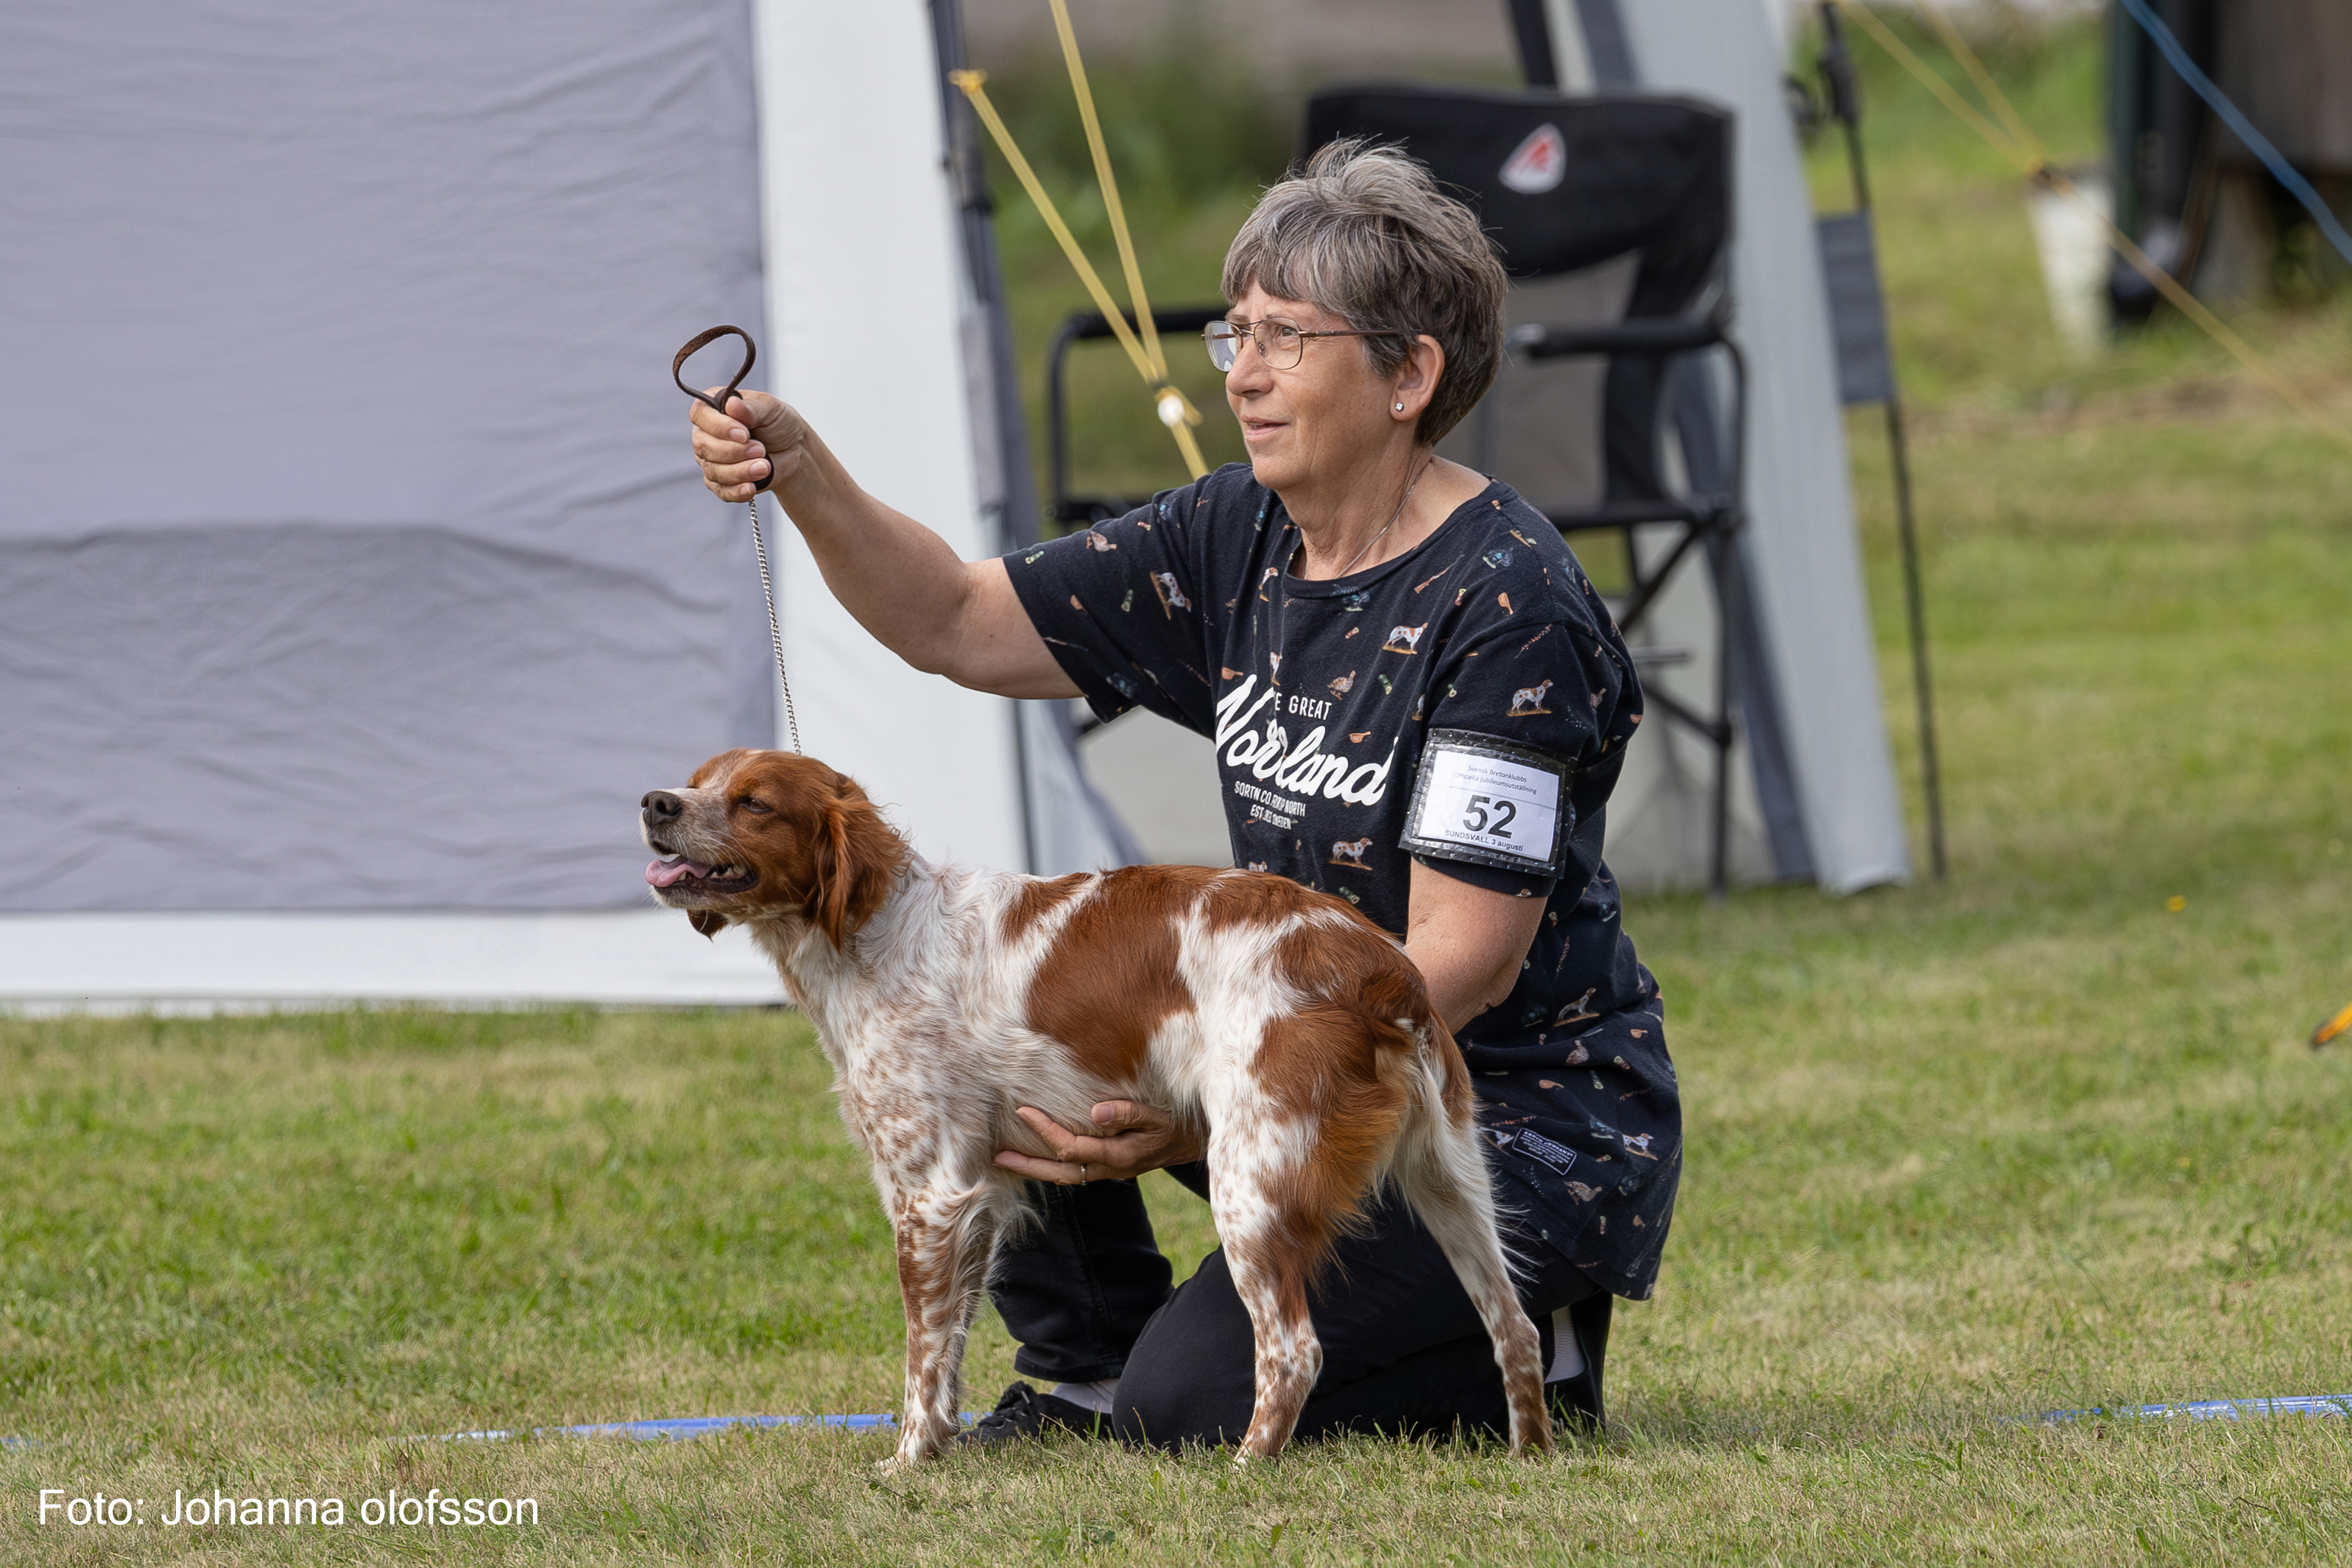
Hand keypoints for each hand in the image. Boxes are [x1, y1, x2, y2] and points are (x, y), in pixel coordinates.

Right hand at [687, 388, 805, 501]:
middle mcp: (706, 433)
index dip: (719, 427)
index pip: (700, 415)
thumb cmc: (779, 423)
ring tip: (764, 467)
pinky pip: (721, 490)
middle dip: (734, 452)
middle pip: (703, 446)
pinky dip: (737, 490)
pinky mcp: (721, 481)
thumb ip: (751, 407)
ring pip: (713, 470)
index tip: (744, 434)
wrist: (794, 450)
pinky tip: (751, 487)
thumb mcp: (771, 408)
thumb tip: (732, 405)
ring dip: (740, 471)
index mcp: (713, 408)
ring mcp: (710, 459)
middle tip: (760, 450)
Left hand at [993, 1101, 1204, 1185]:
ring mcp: (1111, 1171)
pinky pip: (1076, 1171)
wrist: (1200, 1142)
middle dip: (1028, 1165)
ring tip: (1007, 1160)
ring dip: (1036, 1170)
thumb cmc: (1180, 1122)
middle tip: (996, 1156)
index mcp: (1120, 1154)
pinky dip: (1053, 1167)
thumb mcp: (1160, 1113)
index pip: (1072, 1146)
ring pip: (1066, 1176)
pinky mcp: (1111, 1167)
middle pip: (1061, 1173)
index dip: (1044, 1131)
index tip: (1022, 1111)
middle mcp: (1111, 1168)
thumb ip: (1129, 1112)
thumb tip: (1095, 1111)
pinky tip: (1039, 1159)